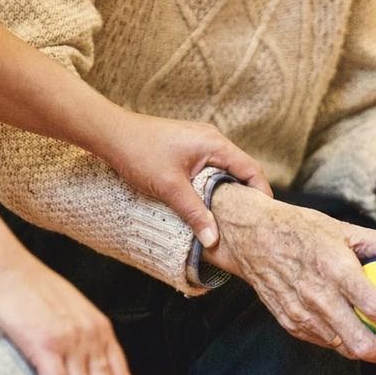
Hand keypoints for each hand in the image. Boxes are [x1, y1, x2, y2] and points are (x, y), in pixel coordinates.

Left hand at [100, 113, 271, 247]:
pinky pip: (210, 168)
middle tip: (249, 222)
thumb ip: (195, 214)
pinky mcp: (188, 148)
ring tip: (230, 218)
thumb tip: (213, 240)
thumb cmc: (139, 153)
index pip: (251, 169)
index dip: (261, 193)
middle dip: (246, 196)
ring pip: (224, 170)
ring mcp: (200, 142)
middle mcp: (212, 140)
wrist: (110, 134)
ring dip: (228, 192)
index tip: (264, 217)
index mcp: (215, 144)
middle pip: (241, 170)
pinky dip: (213, 186)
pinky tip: (207, 203)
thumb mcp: (170, 188)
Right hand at [203, 183, 375, 363]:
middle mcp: (317, 297)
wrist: (251, 237)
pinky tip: (357, 331)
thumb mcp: (347, 229)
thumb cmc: (302, 229)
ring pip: (343, 348)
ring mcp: (300, 315)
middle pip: (361, 344)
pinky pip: (325, 341)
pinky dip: (345, 341)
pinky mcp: (290, 323)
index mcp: (335, 270)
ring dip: (370, 351)